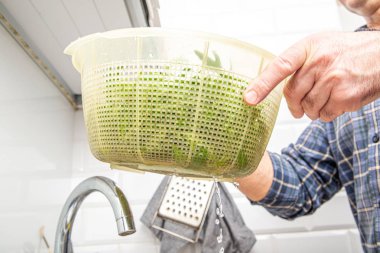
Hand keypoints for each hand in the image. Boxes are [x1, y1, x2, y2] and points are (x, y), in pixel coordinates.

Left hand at [244, 31, 379, 121]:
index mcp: (309, 47)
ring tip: (326, 96)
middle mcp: (319, 62)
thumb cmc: (347, 52)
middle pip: (292, 95)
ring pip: (308, 108)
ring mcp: (333, 79)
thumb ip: (298, 64)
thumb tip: (272, 88)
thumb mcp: (320, 46)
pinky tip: (337, 100)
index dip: (262, 84)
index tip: (248, 98)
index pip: (280, 67)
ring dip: (313, 109)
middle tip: (298, 107)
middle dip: (294, 105)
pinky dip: (327, 113)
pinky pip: (325, 115)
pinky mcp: (345, 96)